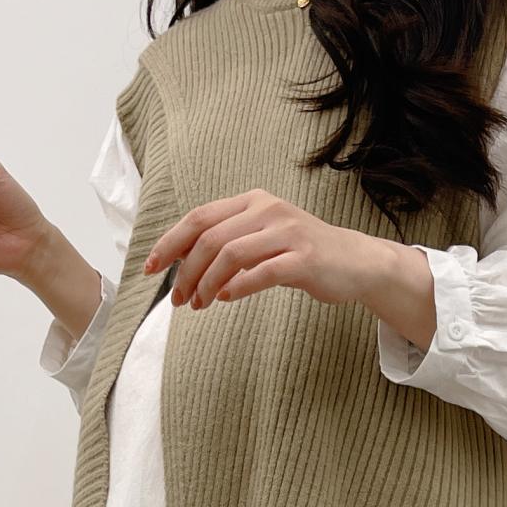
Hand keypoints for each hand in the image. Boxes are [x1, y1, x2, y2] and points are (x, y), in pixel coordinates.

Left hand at [144, 188, 408, 314]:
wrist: (356, 263)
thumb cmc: (303, 255)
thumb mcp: (263, 239)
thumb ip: (229, 244)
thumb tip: (184, 263)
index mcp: (253, 202)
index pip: (199, 218)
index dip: (170, 243)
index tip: (150, 268)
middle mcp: (268, 210)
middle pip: (209, 237)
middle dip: (185, 270)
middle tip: (178, 299)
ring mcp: (287, 233)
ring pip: (230, 254)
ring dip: (206, 283)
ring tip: (198, 305)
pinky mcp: (302, 260)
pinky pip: (260, 273)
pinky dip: (236, 288)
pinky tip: (224, 299)